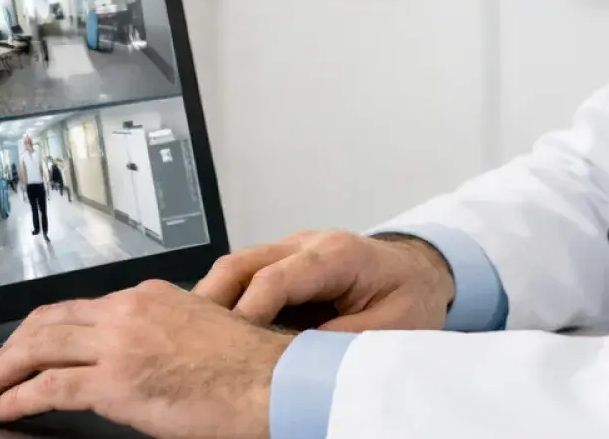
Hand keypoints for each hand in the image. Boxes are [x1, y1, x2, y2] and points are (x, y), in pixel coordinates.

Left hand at [0, 280, 290, 438]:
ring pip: (39, 349)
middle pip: (47, 322)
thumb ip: (162, 334)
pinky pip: (49, 388)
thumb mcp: (200, 331)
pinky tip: (2, 409)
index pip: (77, 308)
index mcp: (148, 297)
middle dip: (11, 348)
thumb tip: (140, 356)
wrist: (272, 383)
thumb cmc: (249, 368)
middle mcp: (128, 312)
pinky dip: (17, 398)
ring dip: (3, 372)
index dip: (42, 331)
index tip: (26, 349)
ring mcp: (119, 345)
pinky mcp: (116, 383)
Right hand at [195, 229, 453, 331]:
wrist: (420, 274)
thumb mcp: (389, 328)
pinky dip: (227, 306)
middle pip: (242, 263)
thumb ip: (341, 341)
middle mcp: (306, 245)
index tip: (228, 344)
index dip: (249, 310)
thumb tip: (293, 363)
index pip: (277, 276)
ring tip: (192, 341)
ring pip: (235, 269)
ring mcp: (290, 252)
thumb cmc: (408, 299)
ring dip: (213, 303)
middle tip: (188, 340)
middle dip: (212, 301)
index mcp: (336, 255)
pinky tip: (215, 337)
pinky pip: (244, 281)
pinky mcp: (281, 266)